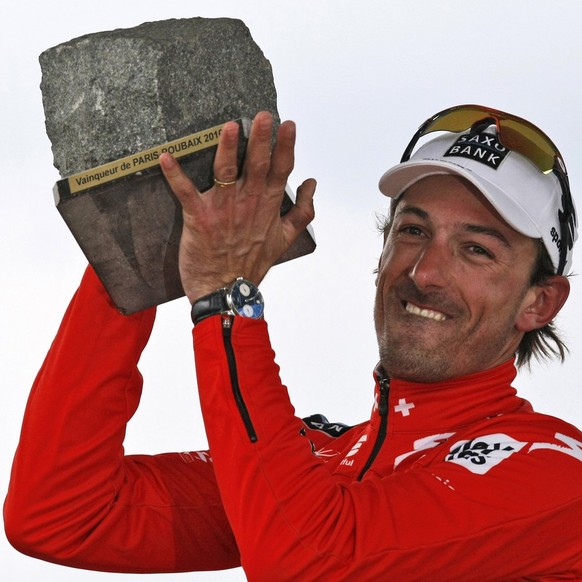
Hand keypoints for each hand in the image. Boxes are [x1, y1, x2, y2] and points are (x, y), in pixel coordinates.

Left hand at [160, 111, 315, 303]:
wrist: (226, 291)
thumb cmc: (252, 264)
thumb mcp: (285, 240)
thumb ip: (302, 212)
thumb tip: (312, 184)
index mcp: (267, 206)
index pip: (281, 170)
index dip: (286, 146)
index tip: (288, 125)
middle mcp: (248, 203)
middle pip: (257, 164)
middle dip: (261, 138)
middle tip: (263, 115)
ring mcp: (223, 210)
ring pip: (227, 172)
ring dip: (228, 148)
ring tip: (230, 126)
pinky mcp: (199, 218)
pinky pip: (185, 192)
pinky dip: (175, 175)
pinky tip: (166, 157)